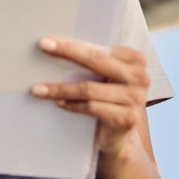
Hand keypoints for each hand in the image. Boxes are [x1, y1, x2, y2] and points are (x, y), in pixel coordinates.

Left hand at [31, 36, 149, 156]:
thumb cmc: (107, 100)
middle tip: (42, 46)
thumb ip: (94, 62)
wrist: (119, 137)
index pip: (99, 48)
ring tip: (38, 88)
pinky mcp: (127, 118)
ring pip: (89, 88)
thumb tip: (56, 45)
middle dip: (67, 52)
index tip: (48, 40)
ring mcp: (135, 98)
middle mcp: (139, 77)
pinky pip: (91, 107)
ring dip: (60, 88)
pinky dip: (71, 105)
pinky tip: (56, 103)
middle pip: (96, 61)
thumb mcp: (105, 78)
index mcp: (135, 60)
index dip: (72, 44)